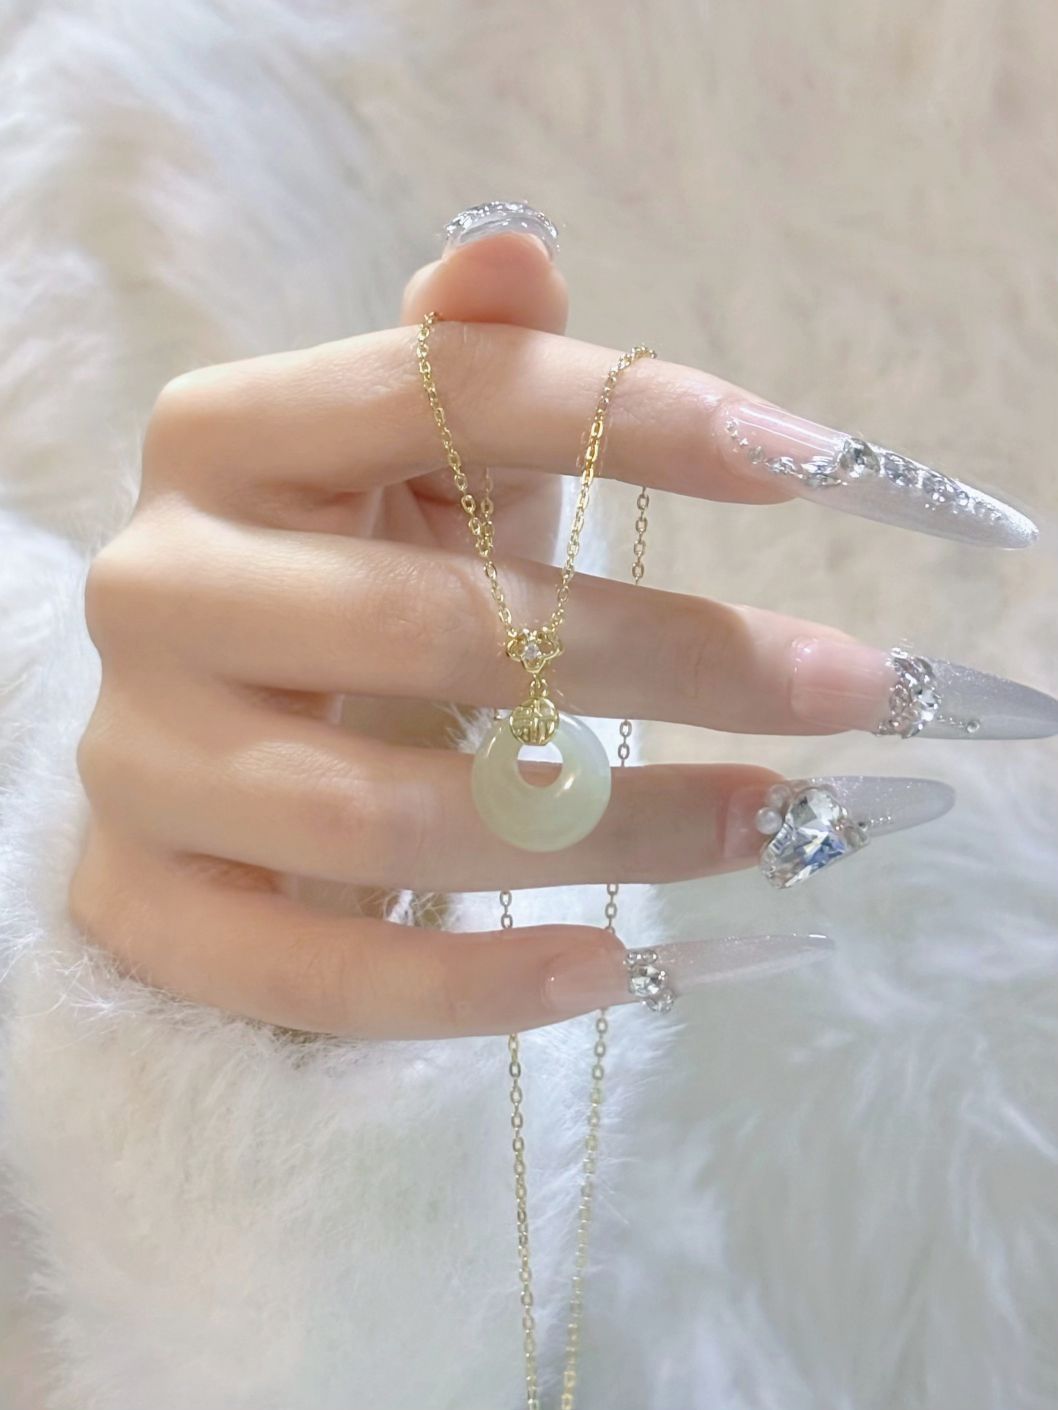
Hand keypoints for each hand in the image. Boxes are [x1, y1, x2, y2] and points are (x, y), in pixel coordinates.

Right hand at [70, 210, 1056, 1039]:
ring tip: (763, 824)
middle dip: (666, 656)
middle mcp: (158, 584)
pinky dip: (466, 987)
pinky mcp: (139, 906)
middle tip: (840, 686)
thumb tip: (512, 249)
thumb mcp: (411, 475)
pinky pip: (305, 972)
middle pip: (435, 619)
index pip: (437, 394)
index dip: (634, 418)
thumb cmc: (348, 594)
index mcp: (222, 440)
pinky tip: (607, 970)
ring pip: (384, 813)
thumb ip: (457, 372)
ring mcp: (136, 757)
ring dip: (607, 828)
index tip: (815, 470)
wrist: (215, 752)